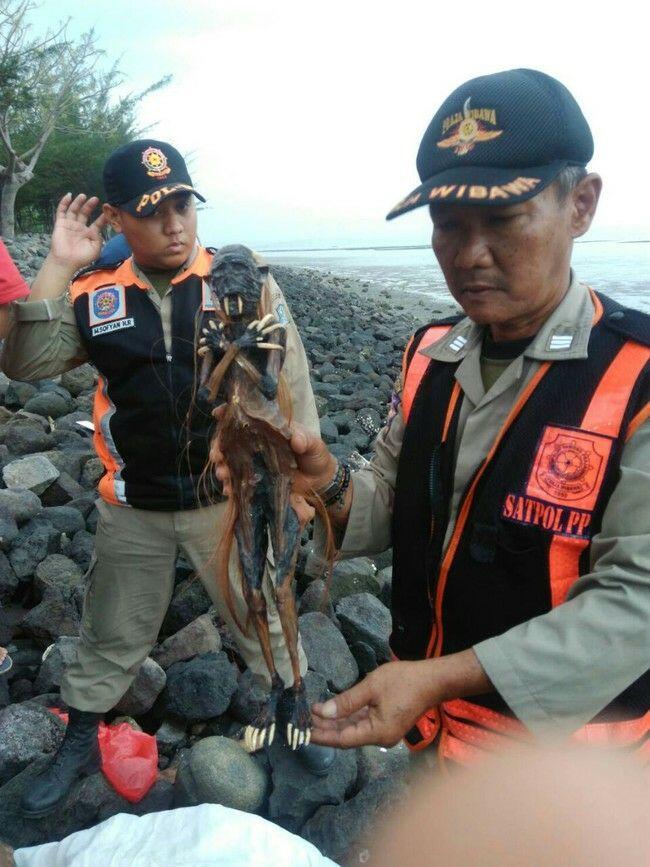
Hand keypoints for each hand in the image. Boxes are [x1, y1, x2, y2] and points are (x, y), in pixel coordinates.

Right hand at [49, 193, 107, 270]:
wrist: (66, 260)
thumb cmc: (82, 257)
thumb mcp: (96, 249)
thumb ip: (100, 239)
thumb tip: (101, 230)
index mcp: (89, 234)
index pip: (97, 223)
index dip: (103, 217)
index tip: (109, 210)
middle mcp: (80, 227)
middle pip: (85, 213)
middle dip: (90, 206)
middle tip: (95, 199)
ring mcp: (70, 224)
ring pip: (74, 210)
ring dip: (79, 202)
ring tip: (84, 196)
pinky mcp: (61, 223)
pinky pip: (61, 211)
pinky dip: (64, 203)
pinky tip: (69, 196)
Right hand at [209, 410, 336, 496]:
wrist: (320, 482)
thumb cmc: (315, 456)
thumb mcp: (314, 444)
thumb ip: (306, 439)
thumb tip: (296, 441)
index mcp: (268, 430)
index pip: (245, 417)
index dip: (229, 413)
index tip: (217, 413)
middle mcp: (256, 445)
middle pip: (230, 442)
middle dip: (218, 447)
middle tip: (217, 456)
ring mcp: (254, 464)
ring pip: (230, 463)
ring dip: (222, 469)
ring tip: (223, 475)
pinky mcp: (256, 482)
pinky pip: (239, 484)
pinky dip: (231, 487)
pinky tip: (229, 491)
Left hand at [310, 660, 435, 747]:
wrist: (433, 680)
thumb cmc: (404, 681)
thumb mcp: (372, 687)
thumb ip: (347, 701)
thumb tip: (323, 713)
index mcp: (377, 733)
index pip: (342, 740)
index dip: (322, 736)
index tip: (303, 731)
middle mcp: (380, 738)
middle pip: (347, 736)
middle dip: (325, 728)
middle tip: (303, 719)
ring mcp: (384, 731)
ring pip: (353, 729)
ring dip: (334, 722)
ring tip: (313, 713)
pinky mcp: (386, 723)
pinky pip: (362, 723)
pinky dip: (347, 717)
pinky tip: (333, 710)